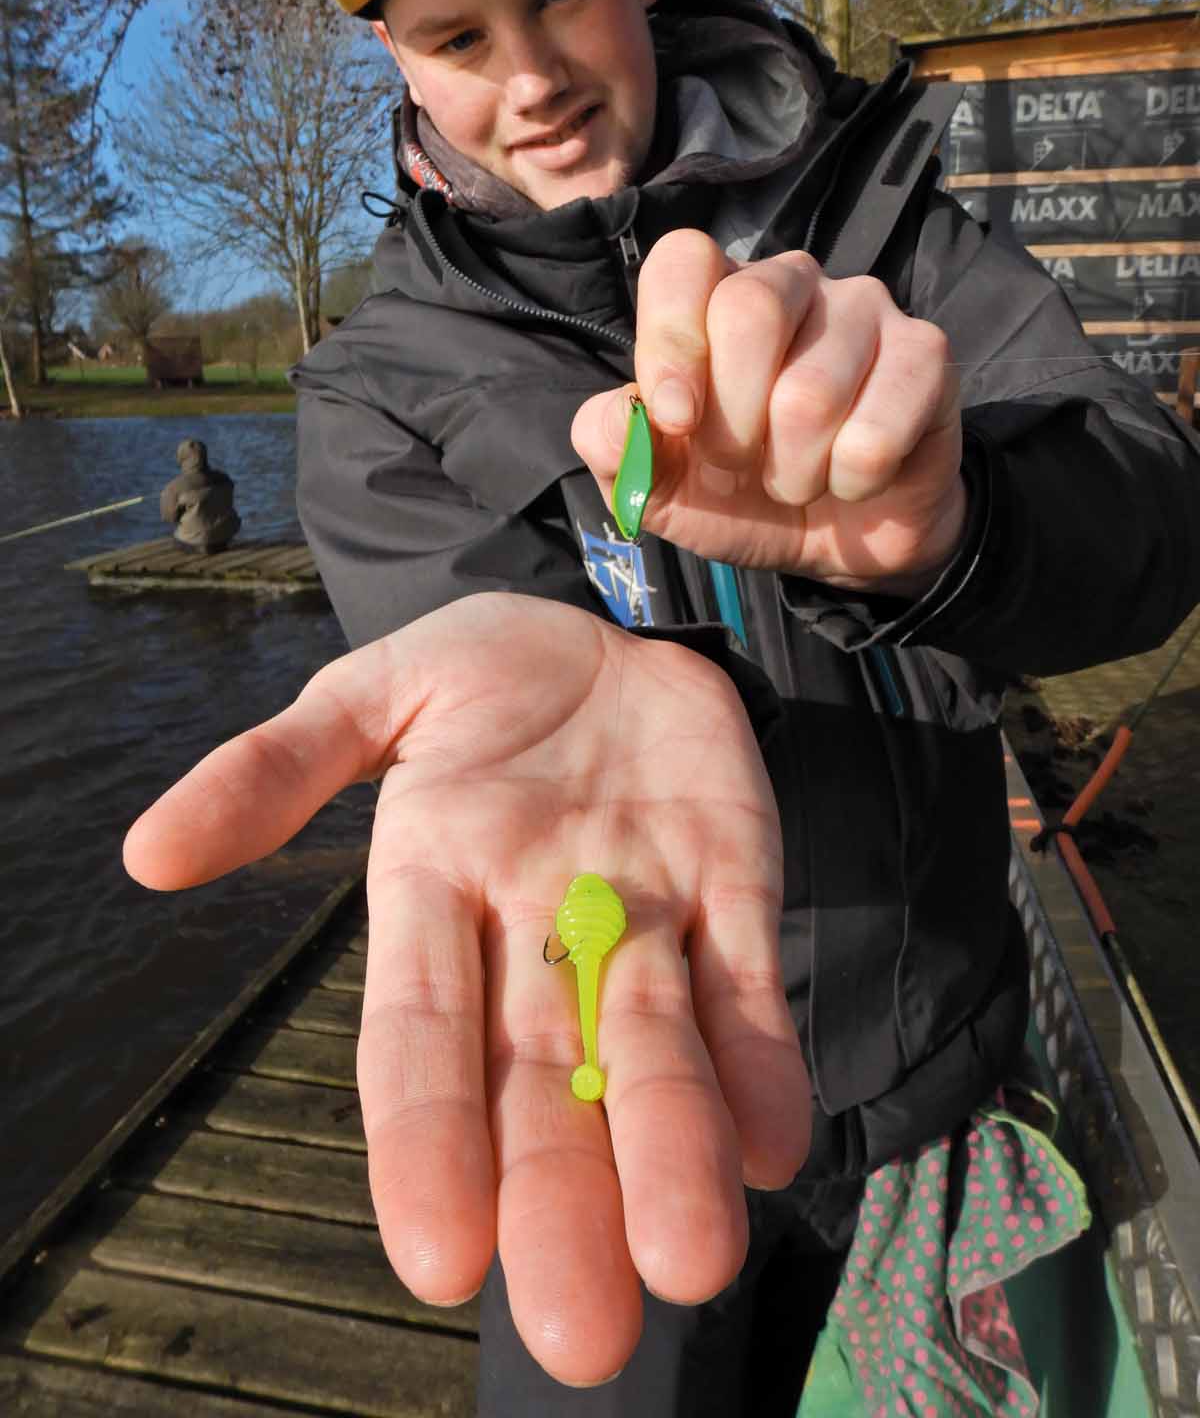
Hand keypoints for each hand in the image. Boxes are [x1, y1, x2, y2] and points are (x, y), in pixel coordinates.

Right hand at [123, 593, 808, 1387]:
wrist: (604, 632)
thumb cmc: (475, 671)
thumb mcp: (372, 695)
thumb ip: (277, 767)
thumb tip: (149, 852)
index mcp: (433, 892)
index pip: (419, 1039)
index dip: (426, 1142)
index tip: (438, 1255)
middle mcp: (535, 933)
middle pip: (541, 1080)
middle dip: (560, 1197)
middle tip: (582, 1333)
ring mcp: (643, 912)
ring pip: (653, 1047)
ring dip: (671, 1148)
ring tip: (691, 1259)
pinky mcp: (733, 884)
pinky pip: (747, 981)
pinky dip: (759, 1059)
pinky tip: (772, 1141)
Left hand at [572, 229, 965, 595]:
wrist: (842, 541)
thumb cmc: (745, 495)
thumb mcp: (664, 487)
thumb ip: (618, 450)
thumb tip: (612, 419)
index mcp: (717, 296)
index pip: (683, 260)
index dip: (671, 343)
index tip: (676, 420)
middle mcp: (792, 282)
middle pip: (750, 307)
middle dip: (733, 419)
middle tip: (742, 462)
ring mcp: (865, 310)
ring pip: (810, 390)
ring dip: (793, 470)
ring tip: (800, 479)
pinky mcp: (927, 354)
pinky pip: (874, 431)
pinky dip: (852, 480)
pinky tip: (856, 478)